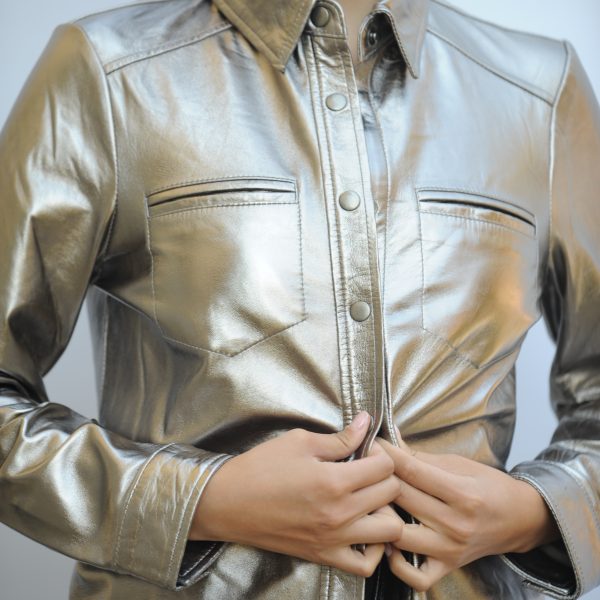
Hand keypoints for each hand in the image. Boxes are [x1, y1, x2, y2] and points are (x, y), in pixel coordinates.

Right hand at [189, 411, 404, 576]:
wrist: (228, 503)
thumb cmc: (261, 467)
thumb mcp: (300, 441)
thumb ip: (339, 437)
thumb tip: (366, 422)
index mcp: (334, 481)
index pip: (385, 466)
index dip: (380, 452)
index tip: (365, 449)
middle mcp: (340, 514)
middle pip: (392, 494)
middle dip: (386, 476)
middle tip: (367, 468)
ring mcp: (334, 539)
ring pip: (390, 531)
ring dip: (387, 511)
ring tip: (369, 498)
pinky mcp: (323, 556)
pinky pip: (365, 564)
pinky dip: (374, 548)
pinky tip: (363, 528)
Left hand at [377, 428, 560, 591]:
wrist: (520, 518)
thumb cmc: (489, 486)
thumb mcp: (460, 464)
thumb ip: (422, 458)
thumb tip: (390, 441)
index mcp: (463, 494)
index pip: (413, 472)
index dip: (387, 455)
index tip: (372, 443)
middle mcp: (456, 525)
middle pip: (402, 499)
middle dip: (378, 477)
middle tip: (363, 464)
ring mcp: (450, 550)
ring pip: (400, 535)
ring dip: (381, 517)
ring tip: (372, 502)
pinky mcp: (447, 567)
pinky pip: (415, 576)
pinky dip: (396, 563)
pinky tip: (389, 541)